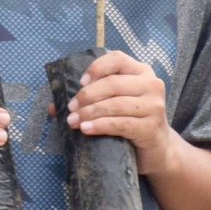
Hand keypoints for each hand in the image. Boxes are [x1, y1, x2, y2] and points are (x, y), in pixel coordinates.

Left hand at [67, 51, 177, 173]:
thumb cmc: (131, 121)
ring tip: (73, 122)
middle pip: (113, 83)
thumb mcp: (114, 105)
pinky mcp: (151, 128)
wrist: (157, 150)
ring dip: (89, 113)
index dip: (96, 68)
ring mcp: (154, 106)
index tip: (80, 83)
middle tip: (70, 109)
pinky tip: (86, 129)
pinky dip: (100, 126)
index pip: (117, 59)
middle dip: (86, 96)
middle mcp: (151, 85)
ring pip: (115, 104)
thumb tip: (53, 106)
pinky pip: (121, 124)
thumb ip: (90, 99)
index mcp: (141, 72)